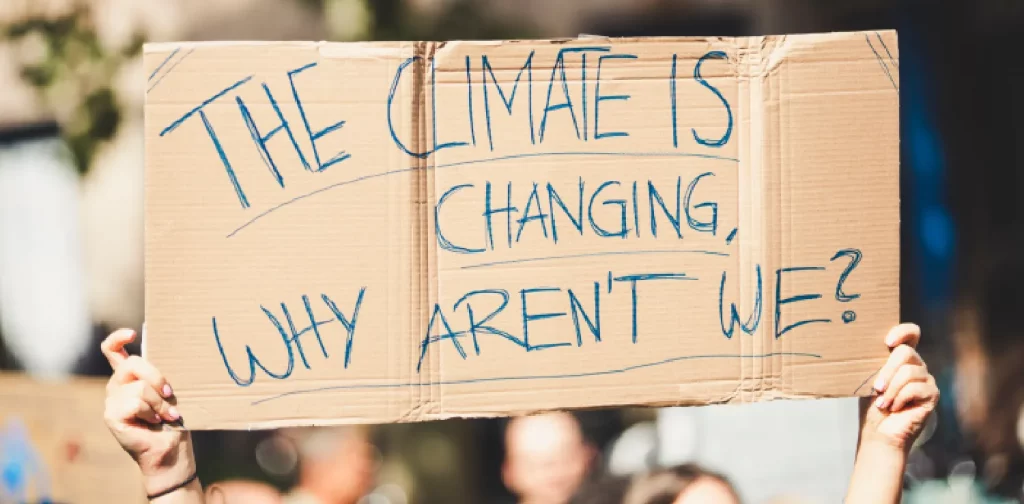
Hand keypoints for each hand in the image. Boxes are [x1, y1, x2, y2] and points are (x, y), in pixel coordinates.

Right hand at [101, 328, 195, 495]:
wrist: (171, 451)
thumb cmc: (174, 420)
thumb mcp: (169, 391)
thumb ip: (162, 373)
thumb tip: (175, 347)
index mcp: (129, 377)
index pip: (112, 351)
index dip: (118, 339)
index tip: (132, 333)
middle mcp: (117, 386)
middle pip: (131, 364)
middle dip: (156, 377)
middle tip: (171, 394)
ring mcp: (111, 401)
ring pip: (138, 387)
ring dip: (159, 402)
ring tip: (167, 414)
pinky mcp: (111, 415)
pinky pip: (134, 402)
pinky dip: (150, 411)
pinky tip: (155, 421)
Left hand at [862, 323, 938, 450]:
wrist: (879, 432)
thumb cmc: (872, 406)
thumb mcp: (870, 380)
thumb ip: (876, 363)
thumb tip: (866, 348)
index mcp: (901, 358)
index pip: (911, 333)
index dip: (902, 332)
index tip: (888, 342)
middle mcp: (916, 365)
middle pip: (906, 352)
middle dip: (887, 370)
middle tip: (877, 387)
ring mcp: (926, 379)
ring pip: (909, 371)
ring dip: (891, 389)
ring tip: (882, 402)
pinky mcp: (932, 394)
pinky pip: (916, 388)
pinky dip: (899, 398)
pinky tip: (893, 408)